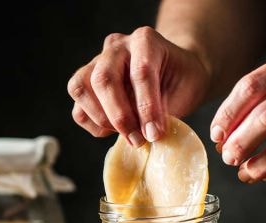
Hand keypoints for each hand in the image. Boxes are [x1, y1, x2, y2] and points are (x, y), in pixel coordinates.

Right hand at [67, 27, 210, 145]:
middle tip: (138, 139)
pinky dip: (93, 125)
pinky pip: (78, 109)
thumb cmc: (181, 81)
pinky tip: (115, 131)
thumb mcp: (187, 90)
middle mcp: (117, 47)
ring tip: (127, 134)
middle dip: (119, 116)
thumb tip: (148, 134)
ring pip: (81, 88)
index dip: (147, 107)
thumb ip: (167, 108)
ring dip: (102, 119)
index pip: (140, 72)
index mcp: (145, 40)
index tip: (154, 134)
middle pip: (104, 79)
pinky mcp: (85, 84)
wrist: (174, 73)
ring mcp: (96, 63)